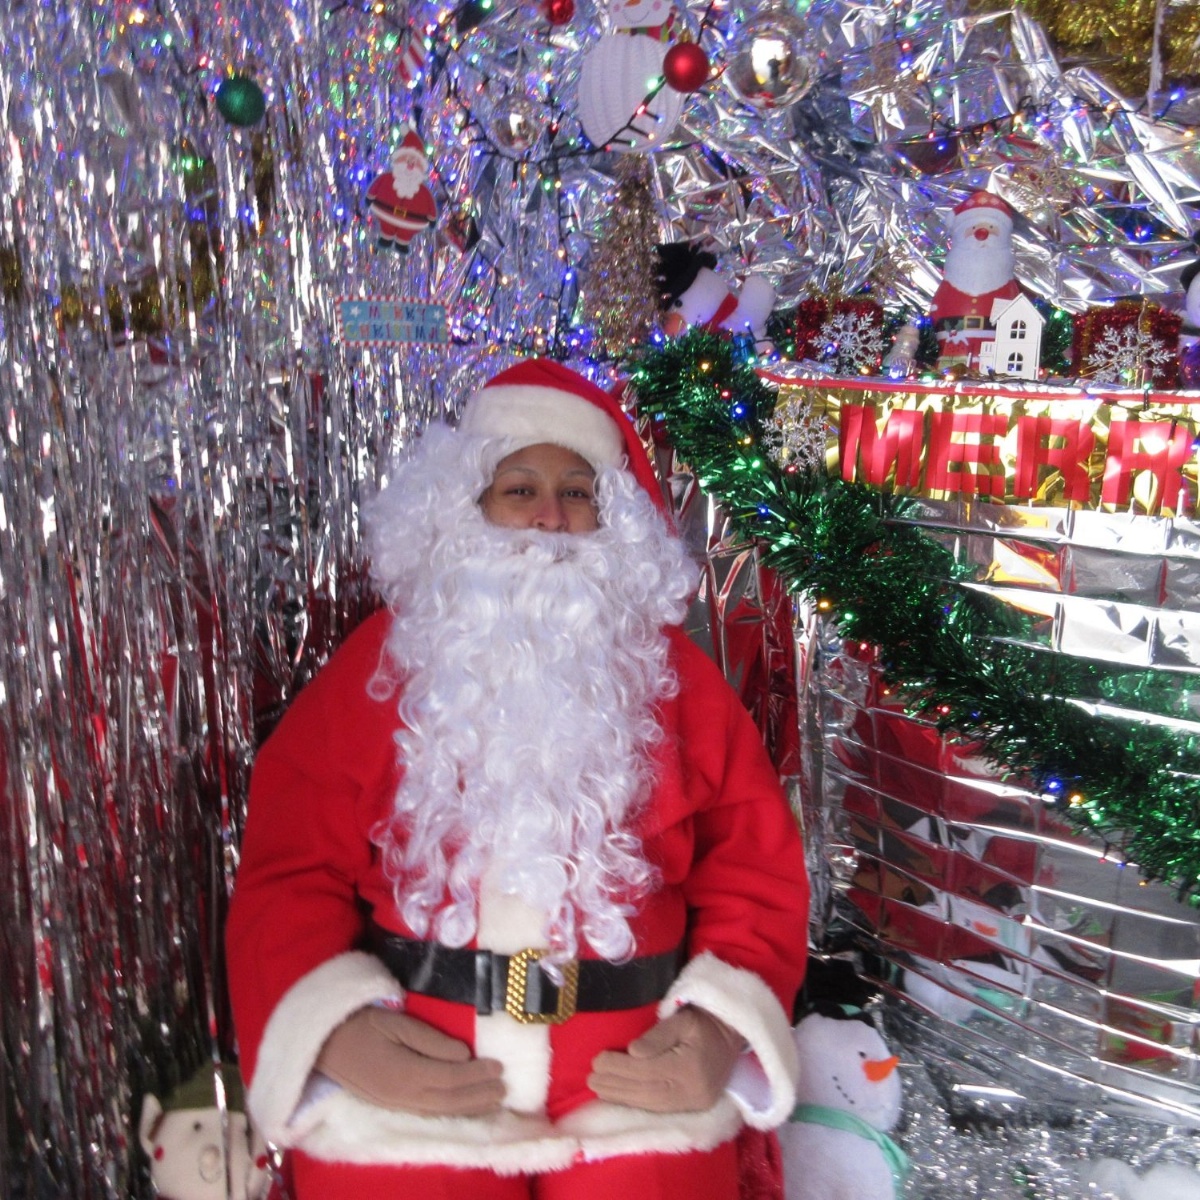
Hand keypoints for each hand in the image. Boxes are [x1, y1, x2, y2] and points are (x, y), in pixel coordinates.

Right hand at [315, 1007, 504, 1115]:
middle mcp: (404, 1095)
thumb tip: (463, 1054)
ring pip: (441, 1110)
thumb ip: (430, 1040)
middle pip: (451, 1100)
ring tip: (494, 1102)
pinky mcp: (391, 1104)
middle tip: (506, 1089)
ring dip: (470, 1108)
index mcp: (406, 1073)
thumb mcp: (395, 1023)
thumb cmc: (360, 1024)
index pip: (452, 1077)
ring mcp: (396, 1103)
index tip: (500, 1067)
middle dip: (480, 1095)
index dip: (478, 1074)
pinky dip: (450, 1112)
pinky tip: (462, 1109)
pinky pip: (427, 1112)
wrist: (323, 1045)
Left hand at [587, 1006, 744, 1113]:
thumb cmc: (703, 1021)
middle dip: (615, 1085)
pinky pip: (659, 1108)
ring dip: (622, 1097)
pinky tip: (619, 1097)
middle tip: (590, 1078)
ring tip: (598, 1089)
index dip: (620, 1068)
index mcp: (690, 1066)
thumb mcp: (683, 1018)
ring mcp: (694, 1102)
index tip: (597, 1061)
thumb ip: (658, 1035)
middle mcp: (692, 1090)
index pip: (647, 1070)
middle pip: (646, 1090)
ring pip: (651, 1103)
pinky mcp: (693, 1107)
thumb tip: (632, 1051)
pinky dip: (636, 1103)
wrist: (732, 1035)